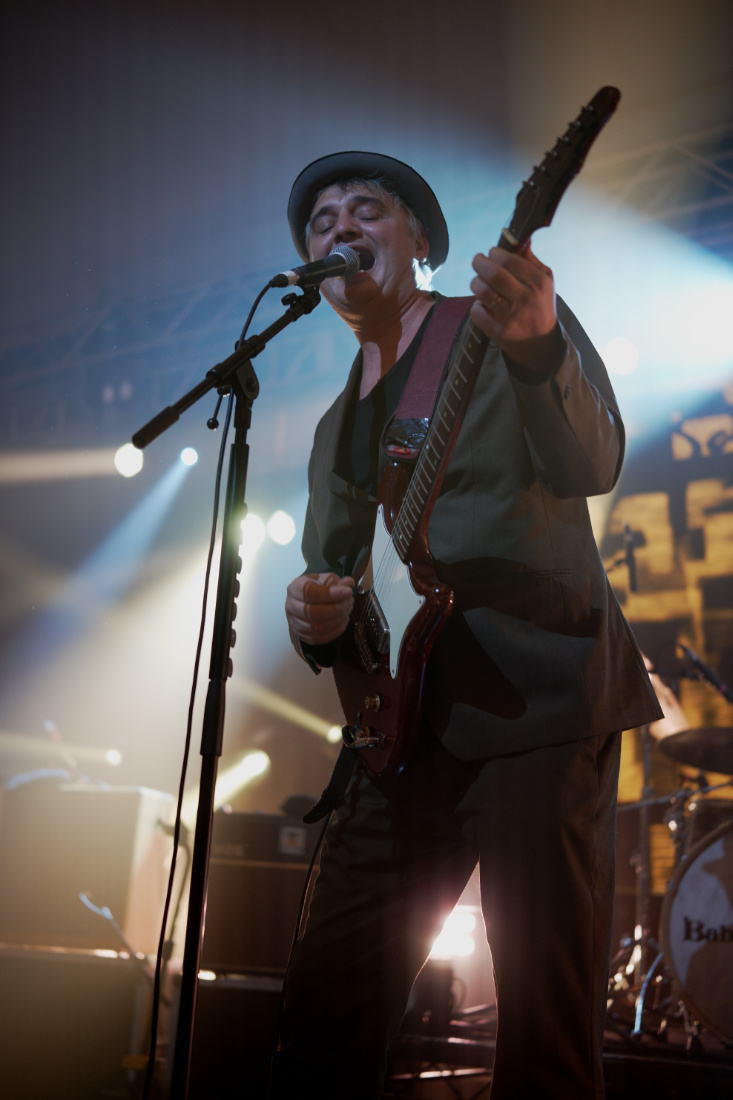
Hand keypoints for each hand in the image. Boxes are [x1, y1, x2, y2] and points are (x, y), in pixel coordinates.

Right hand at [286, 572, 354, 644]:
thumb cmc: (316, 588)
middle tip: (349, 603)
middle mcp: (291, 606)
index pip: (311, 593)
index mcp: (294, 588)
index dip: (330, 594)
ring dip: (337, 620)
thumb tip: (349, 583)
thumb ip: (337, 581)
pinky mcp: (301, 635)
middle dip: (336, 609)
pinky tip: (344, 621)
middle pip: (313, 612)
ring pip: (317, 627)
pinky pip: (319, 638)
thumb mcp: (325, 579)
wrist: (305, 600)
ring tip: (347, 611)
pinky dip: (335, 631)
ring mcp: (294, 622)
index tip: (348, 592)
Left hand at [469, 244, 564, 376]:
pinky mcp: (498, 331)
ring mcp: (511, 316)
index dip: (495, 253)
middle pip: (493, 274)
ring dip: (475, 283)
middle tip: (478, 261)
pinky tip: (483, 304)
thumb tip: (521, 239)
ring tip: (479, 281)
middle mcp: (525, 299)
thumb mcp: (545, 280)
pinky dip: (476, 305)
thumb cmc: (540, 305)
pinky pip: (477, 311)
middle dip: (479, 263)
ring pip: (482, 291)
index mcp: (538, 282)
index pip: (509, 260)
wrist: (540, 342)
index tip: (491, 254)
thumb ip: (531, 260)